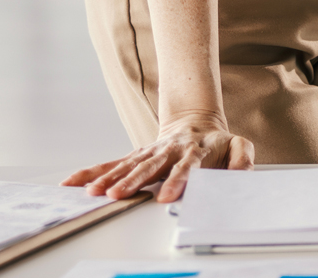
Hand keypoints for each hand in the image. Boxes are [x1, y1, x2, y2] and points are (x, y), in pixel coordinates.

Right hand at [63, 112, 254, 201]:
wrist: (196, 121)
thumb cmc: (216, 141)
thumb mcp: (238, 145)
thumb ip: (242, 158)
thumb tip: (240, 173)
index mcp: (194, 151)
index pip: (186, 167)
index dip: (176, 181)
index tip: (165, 196)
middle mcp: (168, 151)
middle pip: (150, 166)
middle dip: (134, 181)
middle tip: (118, 194)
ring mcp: (150, 152)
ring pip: (128, 164)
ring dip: (111, 177)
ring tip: (95, 191)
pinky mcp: (136, 155)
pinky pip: (113, 163)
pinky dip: (93, 171)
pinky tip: (75, 181)